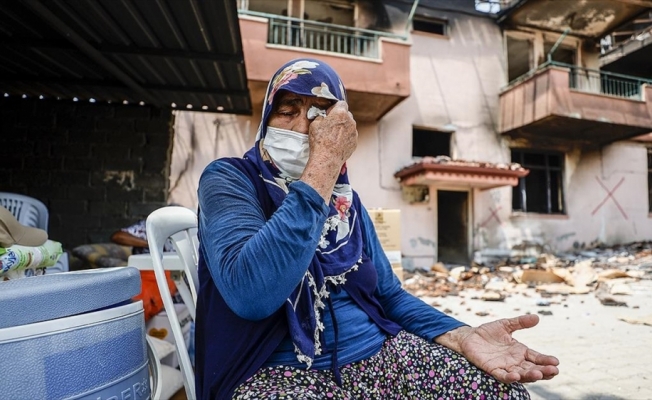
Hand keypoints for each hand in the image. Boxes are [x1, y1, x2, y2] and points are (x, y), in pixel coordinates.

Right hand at [308, 101, 356, 164]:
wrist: (327, 159)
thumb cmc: (319, 141)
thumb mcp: (314, 124)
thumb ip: (321, 117)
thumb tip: (323, 118)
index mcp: (341, 113)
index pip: (342, 103)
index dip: (334, 107)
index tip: (329, 113)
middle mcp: (350, 121)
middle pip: (346, 114)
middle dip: (339, 117)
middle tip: (330, 124)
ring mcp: (354, 132)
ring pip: (349, 126)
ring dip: (342, 128)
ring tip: (332, 136)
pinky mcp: (355, 142)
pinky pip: (350, 136)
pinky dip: (345, 138)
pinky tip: (336, 143)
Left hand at [437, 314, 558, 383]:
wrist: (469, 337)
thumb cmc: (488, 332)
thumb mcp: (505, 324)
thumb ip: (520, 322)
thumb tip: (537, 317)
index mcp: (520, 351)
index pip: (536, 358)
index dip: (546, 360)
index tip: (556, 362)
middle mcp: (515, 361)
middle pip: (532, 369)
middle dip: (543, 371)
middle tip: (553, 371)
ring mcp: (505, 366)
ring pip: (521, 374)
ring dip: (530, 375)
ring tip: (539, 374)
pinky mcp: (493, 369)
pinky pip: (502, 376)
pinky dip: (510, 377)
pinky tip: (516, 376)